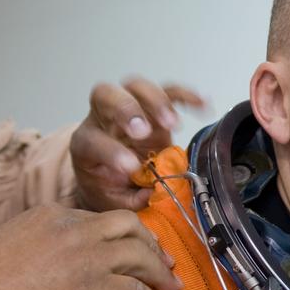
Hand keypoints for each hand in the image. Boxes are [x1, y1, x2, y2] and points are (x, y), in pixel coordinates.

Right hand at [0, 204, 181, 289]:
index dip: (123, 235)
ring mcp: (85, 258)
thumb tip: (58, 259)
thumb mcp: (11, 243)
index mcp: (53, 214)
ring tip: (172, 288)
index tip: (133, 249)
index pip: (100, 219)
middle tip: (164, 263)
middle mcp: (74, 229)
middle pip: (130, 227)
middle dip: (151, 245)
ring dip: (161, 274)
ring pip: (141, 257)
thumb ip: (41, 242)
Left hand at [71, 77, 205, 211]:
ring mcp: (129, 109)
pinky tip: (203, 105)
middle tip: (144, 132)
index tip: (132, 168)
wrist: (110, 176)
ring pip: (136, 87)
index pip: (92, 139)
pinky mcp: (152, 108)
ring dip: (156, 101)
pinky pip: (168, 91)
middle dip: (126, 110)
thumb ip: (132, 200)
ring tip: (174, 124)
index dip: (111, 151)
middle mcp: (103, 119)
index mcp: (86, 144)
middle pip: (106, 95)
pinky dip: (185, 96)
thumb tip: (155, 194)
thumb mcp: (114, 202)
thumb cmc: (108, 187)